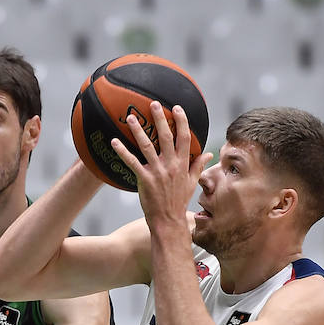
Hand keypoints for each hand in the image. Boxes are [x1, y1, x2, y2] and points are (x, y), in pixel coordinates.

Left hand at [108, 102, 211, 229]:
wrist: (168, 220)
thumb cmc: (179, 201)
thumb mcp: (192, 182)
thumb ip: (198, 165)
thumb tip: (209, 153)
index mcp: (183, 163)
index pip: (184, 137)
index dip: (181, 121)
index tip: (176, 108)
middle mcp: (171, 165)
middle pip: (166, 136)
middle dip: (160, 118)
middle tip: (153, 104)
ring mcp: (157, 171)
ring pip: (147, 146)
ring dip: (139, 130)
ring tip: (132, 117)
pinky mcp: (144, 179)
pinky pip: (132, 162)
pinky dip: (122, 151)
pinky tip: (114, 141)